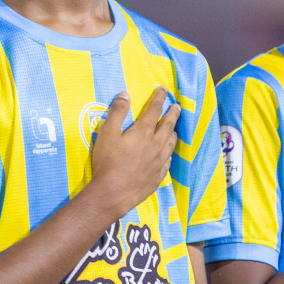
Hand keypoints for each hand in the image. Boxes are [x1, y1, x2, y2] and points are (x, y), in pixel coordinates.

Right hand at [87, 88, 179, 218]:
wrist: (113, 192)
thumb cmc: (108, 162)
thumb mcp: (107, 133)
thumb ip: (117, 112)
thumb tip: (125, 94)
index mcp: (144, 132)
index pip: (154, 110)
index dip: (159, 98)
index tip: (163, 90)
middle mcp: (156, 145)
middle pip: (168, 126)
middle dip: (173, 114)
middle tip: (177, 107)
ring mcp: (159, 162)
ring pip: (171, 143)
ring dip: (173, 133)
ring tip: (174, 129)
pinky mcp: (158, 176)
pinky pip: (168, 161)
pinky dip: (169, 153)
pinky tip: (167, 154)